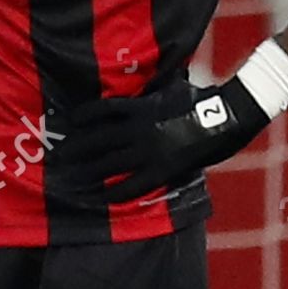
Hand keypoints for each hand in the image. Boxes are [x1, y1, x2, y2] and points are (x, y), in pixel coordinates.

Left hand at [52, 76, 269, 203]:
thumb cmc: (204, 100)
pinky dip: (116, 192)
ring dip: (88, 173)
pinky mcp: (160, 170)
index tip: (70, 121)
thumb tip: (146, 91)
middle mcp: (138, 129)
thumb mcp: (174, 90)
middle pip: (98, 140)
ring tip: (74, 179)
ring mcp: (148, 151)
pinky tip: (106, 198)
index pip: (103, 110)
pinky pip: (132, 185)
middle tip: (61, 156)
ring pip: (108, 164)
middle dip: (76, 149)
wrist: (226, 117)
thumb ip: (155, 95)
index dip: (84, 116)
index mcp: (141, 107)